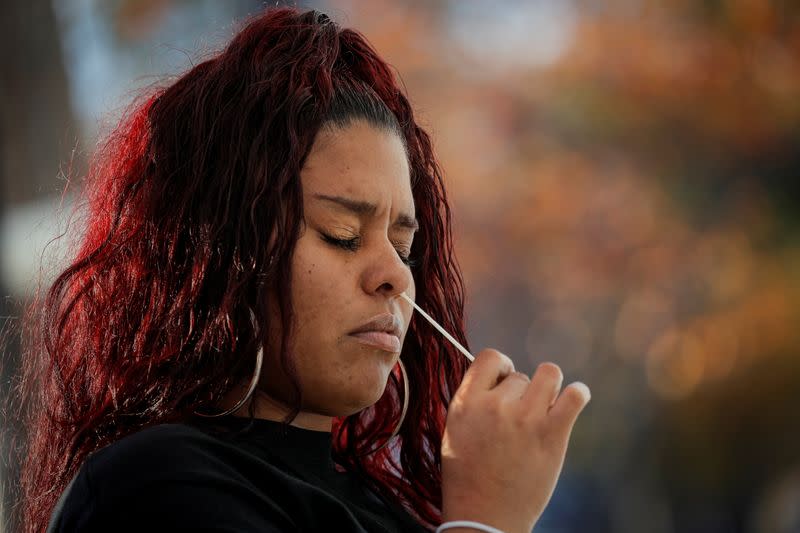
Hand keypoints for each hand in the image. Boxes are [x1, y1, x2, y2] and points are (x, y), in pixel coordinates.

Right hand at [441, 349, 590, 532]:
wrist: (485, 517)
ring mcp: (525, 419)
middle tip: (518, 421)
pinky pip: (574, 395)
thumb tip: (499, 376)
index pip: (491, 357)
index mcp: (466, 403)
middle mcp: (495, 406)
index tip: (504, 384)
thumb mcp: (455, 429)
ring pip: (549, 374)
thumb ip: (474, 400)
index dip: (501, 367)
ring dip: (548, 388)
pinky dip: (577, 395)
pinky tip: (572, 402)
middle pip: (520, 375)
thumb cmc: (467, 477)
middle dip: (521, 394)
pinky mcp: (552, 434)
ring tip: (544, 408)